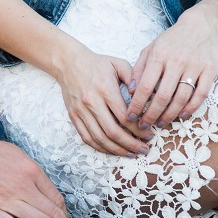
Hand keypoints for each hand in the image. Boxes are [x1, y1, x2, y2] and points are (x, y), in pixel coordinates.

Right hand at [53, 39, 148, 155]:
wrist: (68, 63)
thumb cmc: (97, 63)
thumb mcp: (118, 64)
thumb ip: (134, 77)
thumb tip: (146, 95)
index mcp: (105, 90)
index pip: (124, 117)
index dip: (138, 129)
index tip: (149, 134)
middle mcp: (92, 103)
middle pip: (112, 131)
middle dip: (130, 144)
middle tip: (144, 149)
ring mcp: (81, 112)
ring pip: (99, 138)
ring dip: (116, 149)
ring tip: (131, 154)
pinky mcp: (74, 117)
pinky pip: (87, 137)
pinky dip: (100, 147)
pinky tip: (112, 150)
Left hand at [126, 12, 217, 128]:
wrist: (202, 25)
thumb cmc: (171, 40)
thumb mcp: (150, 49)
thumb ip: (138, 69)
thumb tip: (131, 91)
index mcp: (159, 56)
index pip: (146, 86)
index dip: (137, 105)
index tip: (130, 117)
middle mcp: (177, 62)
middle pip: (163, 96)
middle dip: (151, 115)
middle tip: (144, 126)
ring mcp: (195, 66)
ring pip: (181, 98)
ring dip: (170, 115)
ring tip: (161, 123)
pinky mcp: (210, 70)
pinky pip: (201, 94)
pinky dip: (191, 108)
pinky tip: (181, 115)